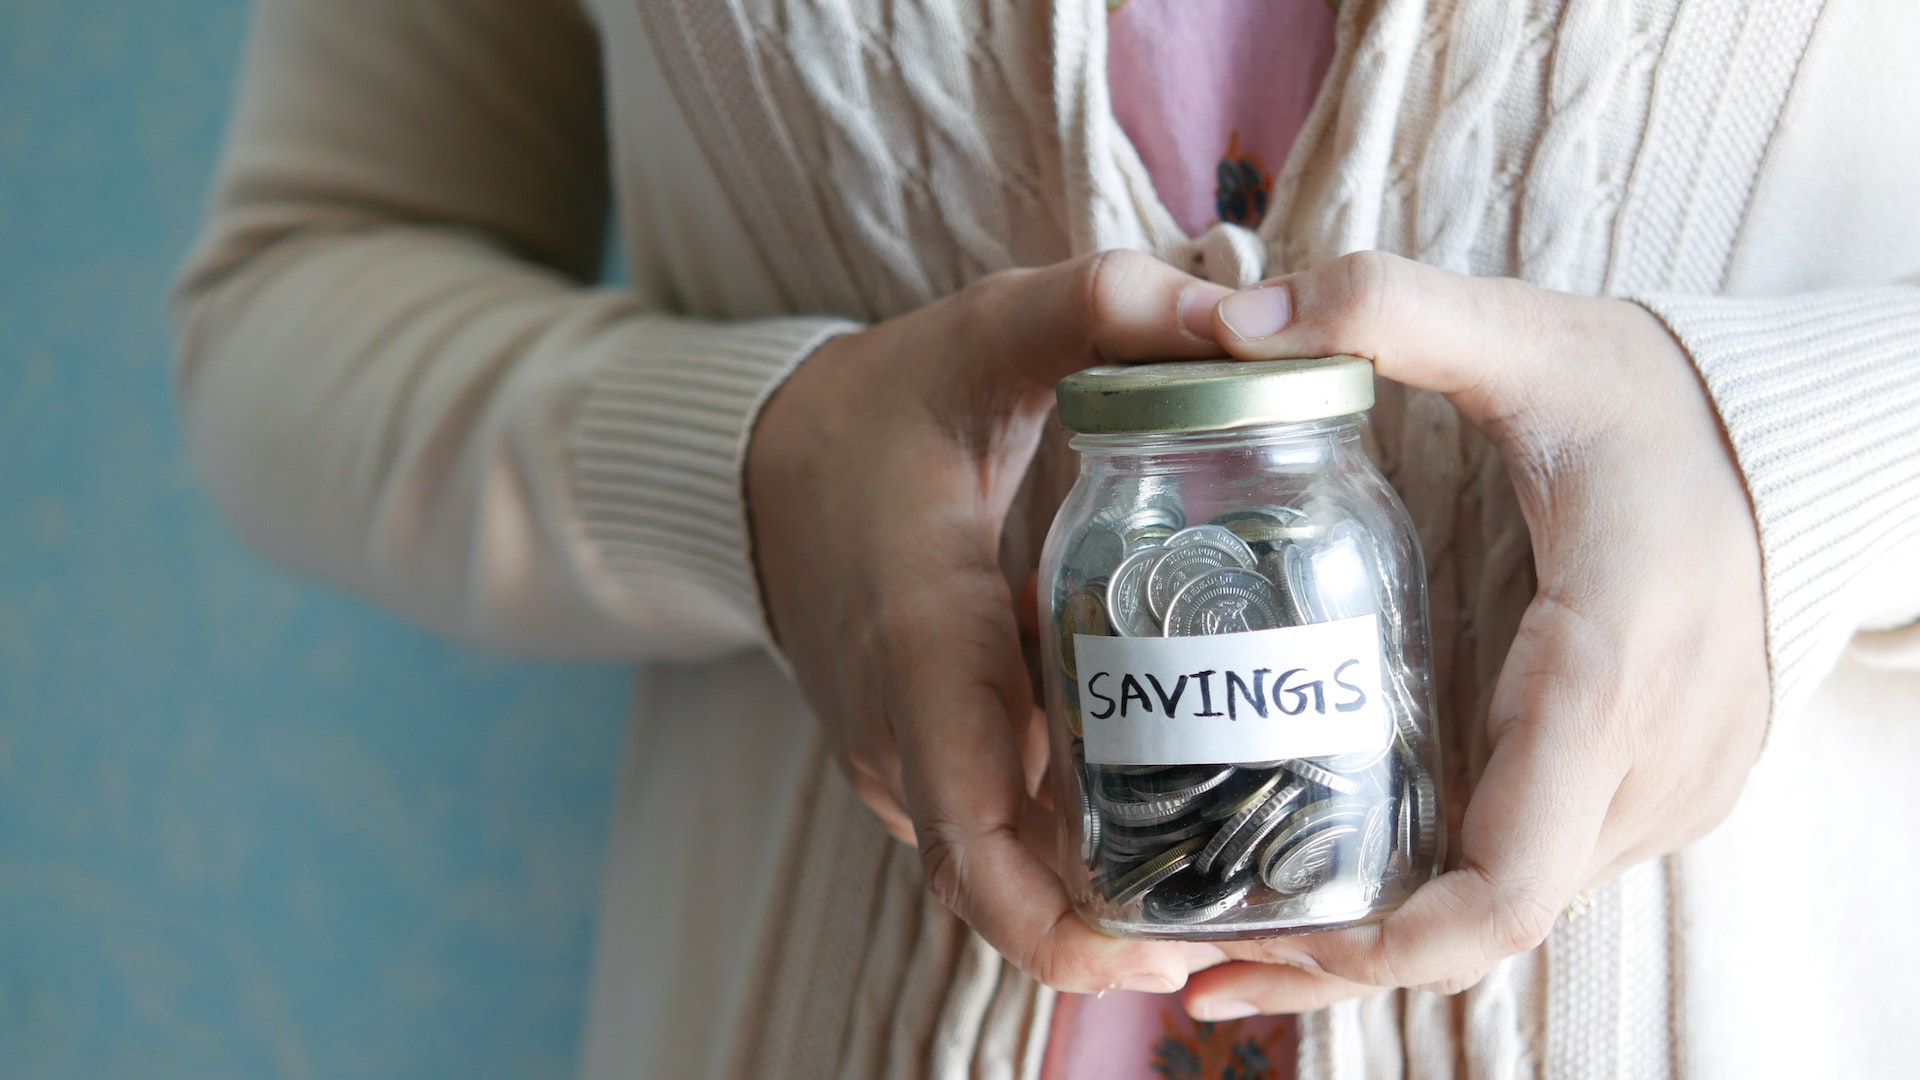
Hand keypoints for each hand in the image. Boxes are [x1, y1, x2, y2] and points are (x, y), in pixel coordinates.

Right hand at [747, 251, 1231, 993]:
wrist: (758, 462)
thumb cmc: (881, 406)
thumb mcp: (987, 333)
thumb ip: (1103, 307)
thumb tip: (1247, 316)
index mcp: (922, 647)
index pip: (977, 845)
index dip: (1065, 931)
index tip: (1171, 952)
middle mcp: (899, 732)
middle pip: (1003, 889)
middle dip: (1115, 930)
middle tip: (1246, 917)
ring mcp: (895, 757)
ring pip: (999, 868)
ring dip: (1098, 891)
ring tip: (1232, 870)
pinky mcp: (907, 758)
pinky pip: (989, 829)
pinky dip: (1064, 843)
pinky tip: (1163, 805)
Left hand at [1181, 252, 1768, 1017]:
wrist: (1801, 441)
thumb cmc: (1659, 399)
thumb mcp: (1530, 337)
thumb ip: (1390, 310)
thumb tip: (1233, 315)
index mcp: (1607, 667)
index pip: (1508, 877)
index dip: (1387, 943)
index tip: (1265, 946)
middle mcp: (1649, 762)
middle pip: (1486, 923)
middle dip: (1344, 956)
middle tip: (1194, 963)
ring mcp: (1663, 790)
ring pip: (1509, 912)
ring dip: (1381, 937)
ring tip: (1234, 933)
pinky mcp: (1653, 789)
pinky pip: (1533, 872)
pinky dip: (1436, 897)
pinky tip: (1336, 882)